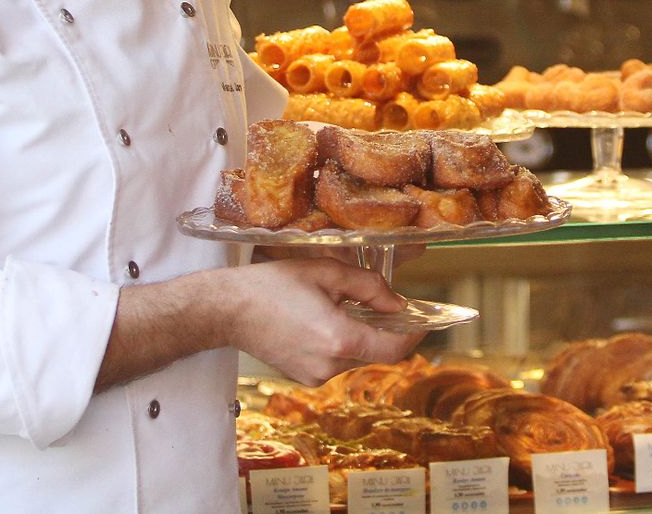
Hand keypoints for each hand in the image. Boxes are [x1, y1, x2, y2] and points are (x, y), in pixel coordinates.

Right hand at [215, 257, 422, 383]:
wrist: (227, 310)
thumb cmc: (272, 286)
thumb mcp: (326, 273)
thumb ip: (369, 287)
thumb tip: (397, 303)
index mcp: (338, 338)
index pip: (392, 349)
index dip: (413, 336)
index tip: (423, 322)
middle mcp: (329, 365)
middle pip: (374, 352)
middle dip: (382, 329)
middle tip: (381, 304)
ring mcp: (315, 376)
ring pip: (355, 357)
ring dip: (358, 335)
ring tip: (338, 307)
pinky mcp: (304, 378)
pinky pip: (336, 362)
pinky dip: (339, 343)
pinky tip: (321, 321)